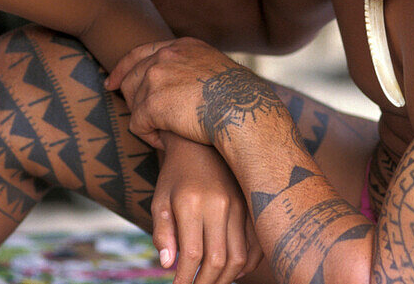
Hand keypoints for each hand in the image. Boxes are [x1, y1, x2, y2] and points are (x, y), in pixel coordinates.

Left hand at [107, 38, 257, 147]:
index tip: (112, 82)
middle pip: (132, 77)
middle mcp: (167, 55)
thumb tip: (189, 86)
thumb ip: (197, 71)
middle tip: (143, 119)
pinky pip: (138, 124)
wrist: (245, 112)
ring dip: (146, 120)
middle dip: (132, 99)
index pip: (141, 52)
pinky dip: (149, 137)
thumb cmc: (243, 100)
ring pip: (133, 102)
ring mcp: (157, 77)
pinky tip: (166, 142)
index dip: (124, 68)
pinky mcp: (153, 102)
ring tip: (164, 133)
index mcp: (183, 46)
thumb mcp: (219, 71)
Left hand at [153, 134, 262, 283]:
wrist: (199, 144)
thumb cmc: (174, 175)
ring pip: (238, 256)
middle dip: (206, 283)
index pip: (192, 254)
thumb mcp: (159, 200)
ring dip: (226, 278)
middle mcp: (218, 204)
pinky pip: (254, 245)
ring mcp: (238, 205)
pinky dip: (246, 264)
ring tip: (211, 283)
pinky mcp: (249, 206)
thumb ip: (163, 233)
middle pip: (218, 260)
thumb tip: (168, 266)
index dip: (185, 278)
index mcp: (191, 202)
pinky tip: (232, 272)